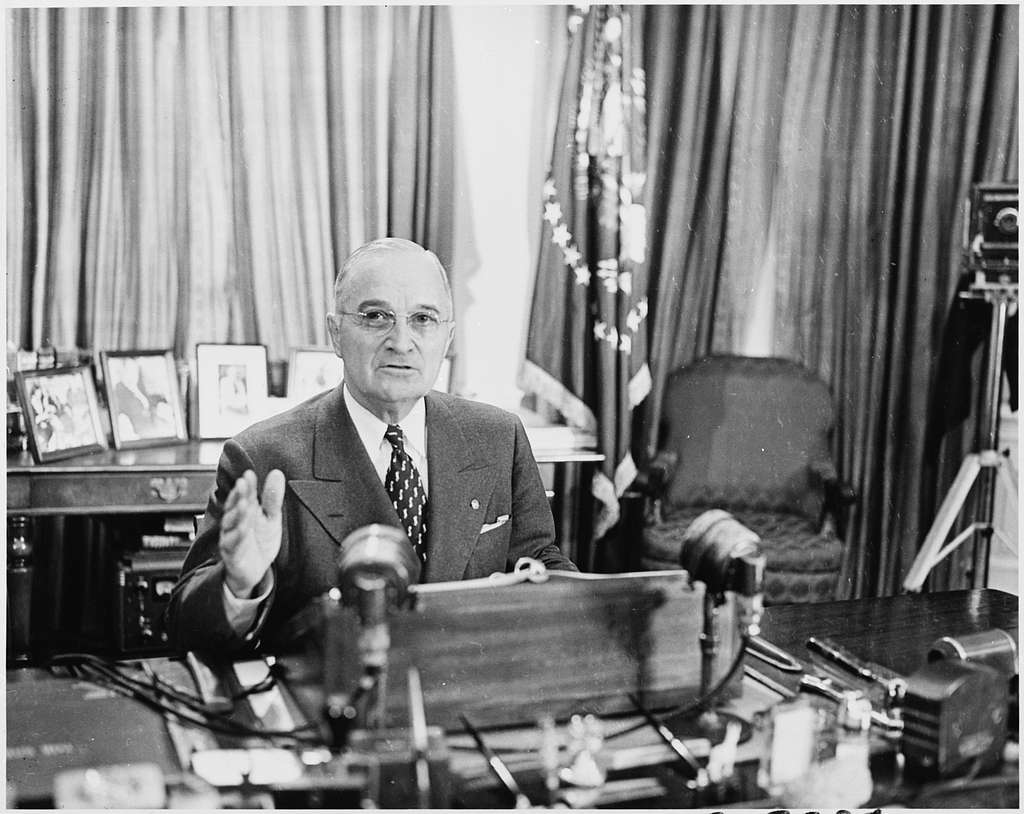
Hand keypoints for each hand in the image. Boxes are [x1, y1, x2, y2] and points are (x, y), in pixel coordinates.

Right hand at [219, 469, 284, 597]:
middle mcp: (235, 523)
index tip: (249, 475)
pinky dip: (236, 537)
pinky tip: (242, 529)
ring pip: (231, 525)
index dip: (247, 485)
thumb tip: (277, 473)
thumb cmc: (260, 541)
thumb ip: (273, 498)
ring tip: (243, 504)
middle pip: (234, 507)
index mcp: (245, 512)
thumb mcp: (271, 518)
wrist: (255, 570)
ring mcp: (232, 538)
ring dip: (236, 514)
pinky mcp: (233, 555)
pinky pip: (232, 545)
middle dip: (238, 495)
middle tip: (243, 484)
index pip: (245, 495)